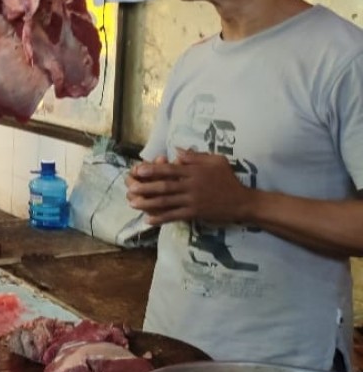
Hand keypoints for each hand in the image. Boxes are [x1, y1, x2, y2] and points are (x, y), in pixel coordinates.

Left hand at [126, 150, 251, 224]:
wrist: (242, 202)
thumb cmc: (228, 179)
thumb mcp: (216, 161)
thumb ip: (195, 156)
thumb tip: (176, 151)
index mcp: (194, 172)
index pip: (170, 170)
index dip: (152, 169)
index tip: (138, 169)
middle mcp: (191, 186)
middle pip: (164, 186)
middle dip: (145, 187)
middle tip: (130, 188)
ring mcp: (192, 201)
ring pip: (166, 202)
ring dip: (148, 203)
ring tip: (133, 203)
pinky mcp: (194, 213)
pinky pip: (174, 216)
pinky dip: (161, 218)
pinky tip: (149, 220)